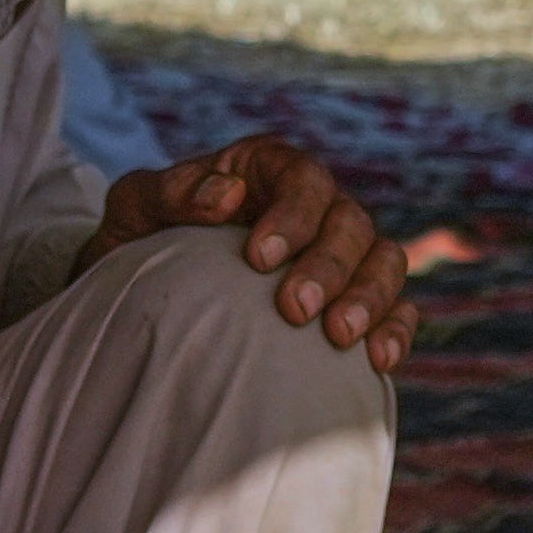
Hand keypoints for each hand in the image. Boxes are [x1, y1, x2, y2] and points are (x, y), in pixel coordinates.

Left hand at [101, 133, 411, 363]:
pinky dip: (394, 330)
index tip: (258, 257)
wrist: (144, 298)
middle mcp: (317, 208)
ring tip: (338, 336)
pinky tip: (376, 361)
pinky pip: (397, 310)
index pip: (301, 178)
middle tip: (294, 309)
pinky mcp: (356, 304)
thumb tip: (226, 195)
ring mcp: (343, 256)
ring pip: (384, 261)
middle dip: (327, 265)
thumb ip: (170, 193)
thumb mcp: (135, 208)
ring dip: (369, 297)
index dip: (293, 214)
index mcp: (268, 171)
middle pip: (349, 223)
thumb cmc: (140, 242)